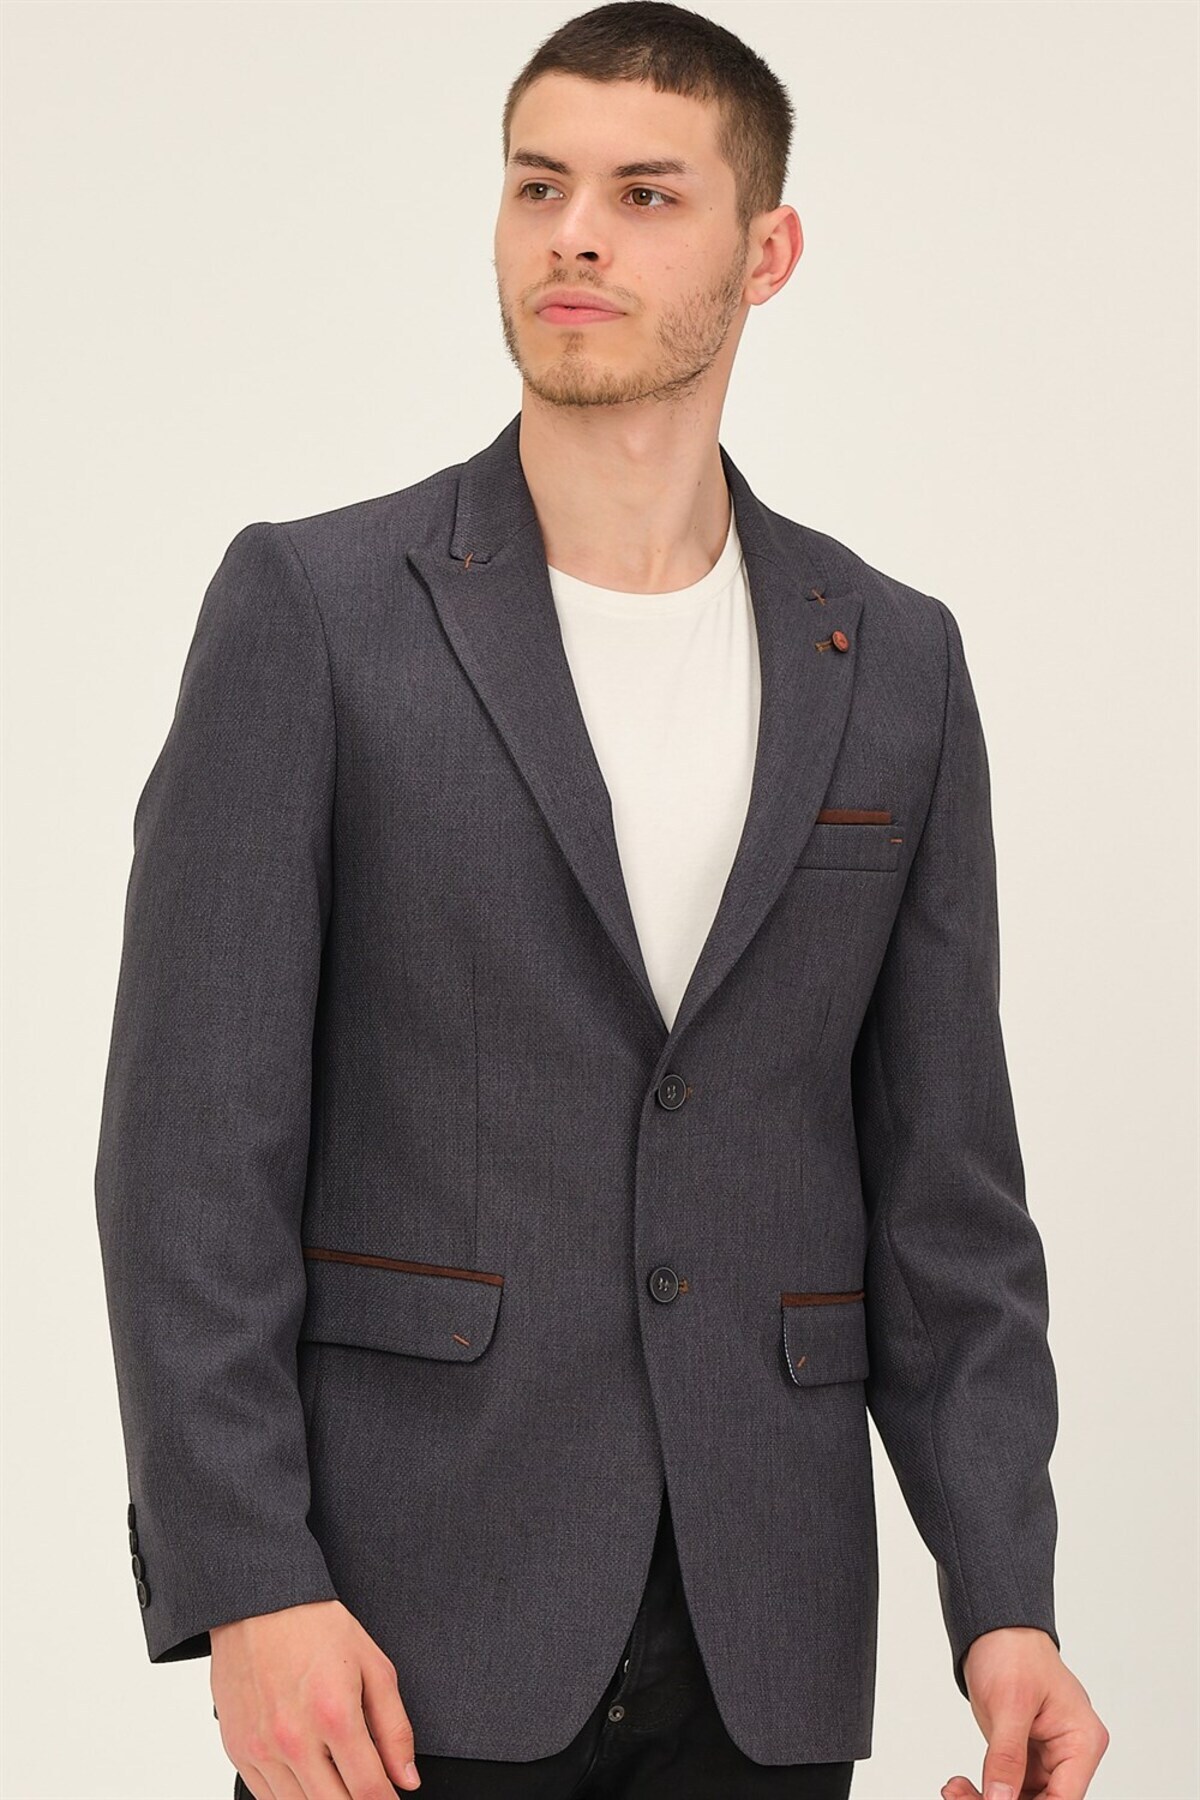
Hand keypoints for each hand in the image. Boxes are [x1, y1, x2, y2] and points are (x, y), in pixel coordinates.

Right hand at [211, 1598, 421, 1795]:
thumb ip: (394, 1728)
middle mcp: (295, 1739)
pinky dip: (293, 1798)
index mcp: (335, 1715)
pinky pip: (268, 1799)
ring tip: (341, 1785)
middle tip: (368, 1791)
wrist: (259, 1605)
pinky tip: (310, 1782)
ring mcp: (262, 1749)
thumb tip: (406, 1778)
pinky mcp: (238, 1751)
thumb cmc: (316, 1627)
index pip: (368, 1790)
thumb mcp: (373, 1666)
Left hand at [941, 1627, 1108, 1799]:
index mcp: (1081, 1741)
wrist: (994, 1628)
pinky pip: (1009, 1787)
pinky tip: (960, 1786)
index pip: (1064, 1798)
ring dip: (988, 1799)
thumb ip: (1007, 1756)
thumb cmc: (1014, 1650)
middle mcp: (1069, 1753)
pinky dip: (985, 1790)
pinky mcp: (1025, 1756)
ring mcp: (1047, 1756)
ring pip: (1022, 1798)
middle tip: (961, 1798)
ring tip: (955, 1791)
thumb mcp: (1010, 1703)